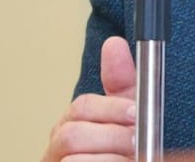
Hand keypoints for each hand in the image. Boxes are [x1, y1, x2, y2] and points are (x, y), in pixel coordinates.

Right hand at [43, 37, 135, 160]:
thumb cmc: (121, 148)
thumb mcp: (126, 114)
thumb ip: (121, 83)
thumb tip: (114, 43)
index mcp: (72, 123)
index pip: (81, 107)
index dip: (112, 109)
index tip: (136, 114)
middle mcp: (57, 148)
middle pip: (72, 135)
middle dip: (112, 138)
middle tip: (137, 143)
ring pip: (73, 160)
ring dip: (109, 159)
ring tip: (131, 158)